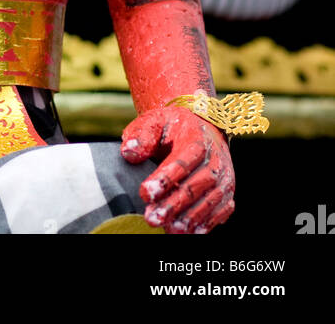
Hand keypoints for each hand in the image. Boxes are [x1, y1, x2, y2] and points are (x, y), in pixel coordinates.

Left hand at [121, 104, 234, 233]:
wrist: (202, 127)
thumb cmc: (174, 128)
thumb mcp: (155, 121)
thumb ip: (141, 136)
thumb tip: (129, 152)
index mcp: (196, 138)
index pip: (182, 160)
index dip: (164, 178)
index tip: (145, 192)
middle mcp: (215, 159)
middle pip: (196, 184)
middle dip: (174, 204)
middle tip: (153, 218)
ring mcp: (224, 177)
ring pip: (210, 200)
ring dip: (190, 218)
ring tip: (169, 230)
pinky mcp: (227, 192)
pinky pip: (221, 210)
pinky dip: (207, 223)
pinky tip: (190, 233)